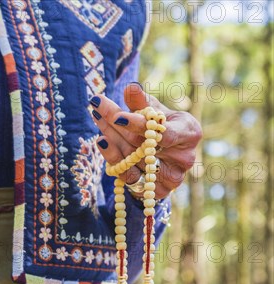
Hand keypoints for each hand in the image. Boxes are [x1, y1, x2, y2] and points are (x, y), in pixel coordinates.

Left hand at [91, 83, 202, 198]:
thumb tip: (130, 88)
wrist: (166, 160)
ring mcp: (172, 177)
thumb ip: (143, 101)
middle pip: (142, 143)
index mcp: (189, 133)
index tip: (115, 114)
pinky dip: (113, 158)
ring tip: (97, 119)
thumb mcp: (155, 112)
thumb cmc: (162, 129)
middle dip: (116, 124)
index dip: (137, 124)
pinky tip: (102, 142)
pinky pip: (128, 176)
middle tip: (97, 108)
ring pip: (132, 159)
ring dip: (110, 138)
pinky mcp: (157, 192)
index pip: (160, 131)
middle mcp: (184, 158)